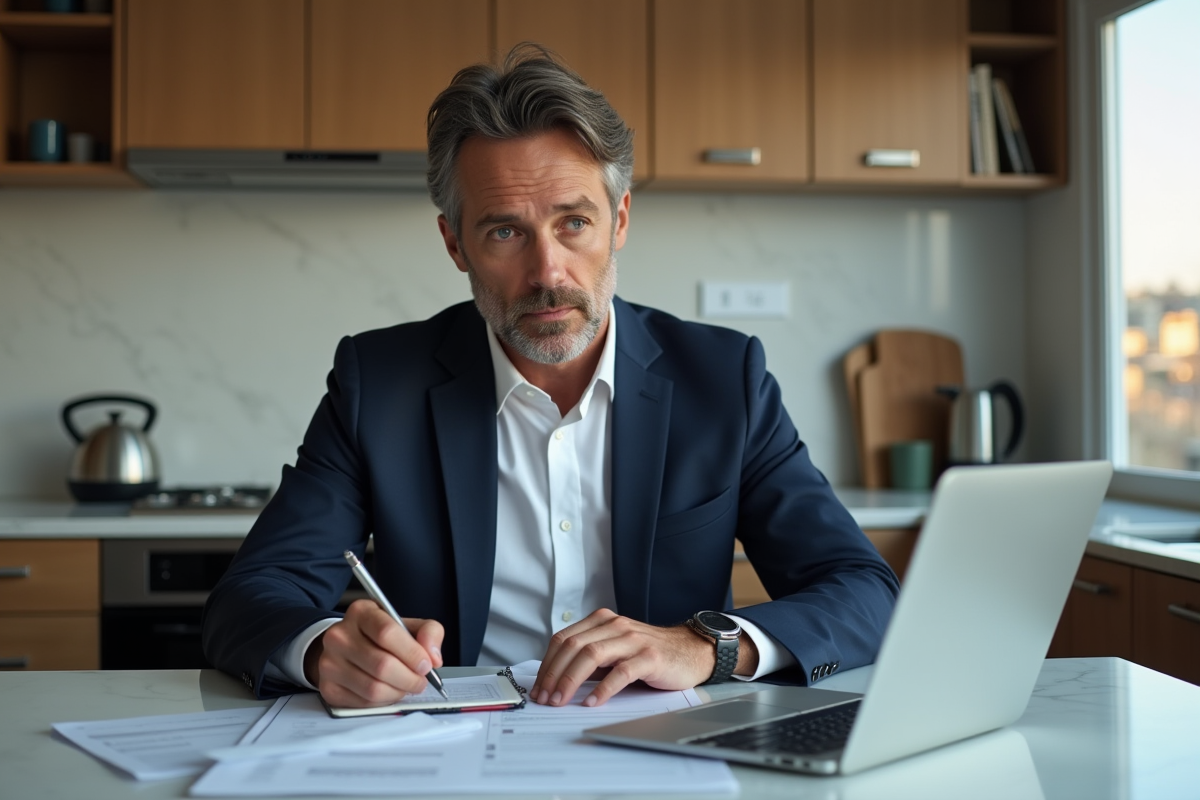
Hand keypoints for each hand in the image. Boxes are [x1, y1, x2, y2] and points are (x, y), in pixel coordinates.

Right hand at [305, 599, 443, 707]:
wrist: (347, 647)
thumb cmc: (380, 636)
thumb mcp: (407, 625)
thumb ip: (428, 632)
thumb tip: (434, 658)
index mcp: (361, 613)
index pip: (386, 633)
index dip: (412, 653)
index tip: (426, 664)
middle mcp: (339, 636)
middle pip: (382, 665)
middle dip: (410, 678)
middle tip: (420, 681)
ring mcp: (329, 663)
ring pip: (373, 688)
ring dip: (398, 692)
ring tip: (406, 686)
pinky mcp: (328, 688)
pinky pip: (364, 702)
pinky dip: (384, 701)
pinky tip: (389, 690)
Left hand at [531, 608, 756, 707]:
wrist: (691, 651)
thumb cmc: (650, 654)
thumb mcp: (615, 650)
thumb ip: (590, 658)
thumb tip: (556, 679)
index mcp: (602, 621)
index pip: (564, 638)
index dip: (547, 663)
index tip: (539, 687)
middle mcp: (615, 626)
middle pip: (573, 646)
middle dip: (553, 674)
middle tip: (544, 697)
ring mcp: (632, 640)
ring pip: (591, 655)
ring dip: (570, 680)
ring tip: (561, 700)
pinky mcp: (649, 658)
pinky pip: (620, 672)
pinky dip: (603, 689)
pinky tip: (592, 702)